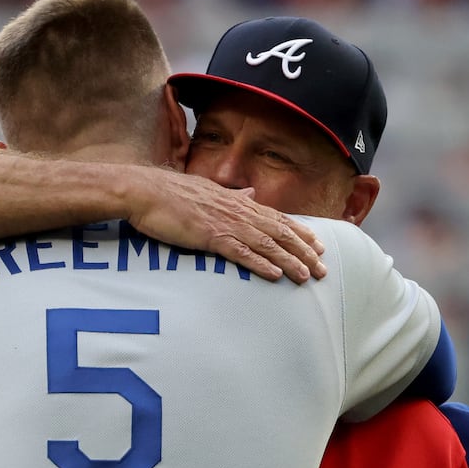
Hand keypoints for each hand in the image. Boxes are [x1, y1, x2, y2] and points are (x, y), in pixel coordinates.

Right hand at [125, 168, 325, 282]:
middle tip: (323, 268)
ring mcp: (225, 224)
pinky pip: (241, 252)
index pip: (277, 218)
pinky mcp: (210, 236)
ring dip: (289, 261)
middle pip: (279, 233)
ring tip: (307, 276)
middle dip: (304, 251)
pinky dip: (260, 263)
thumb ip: (231, 196)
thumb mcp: (207, 191)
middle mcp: (237, 211)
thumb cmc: (171, 193)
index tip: (318, 244)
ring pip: (266, 244)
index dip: (300, 232)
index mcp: (237, 202)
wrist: (145, 191)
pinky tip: (275, 275)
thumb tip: (249, 194)